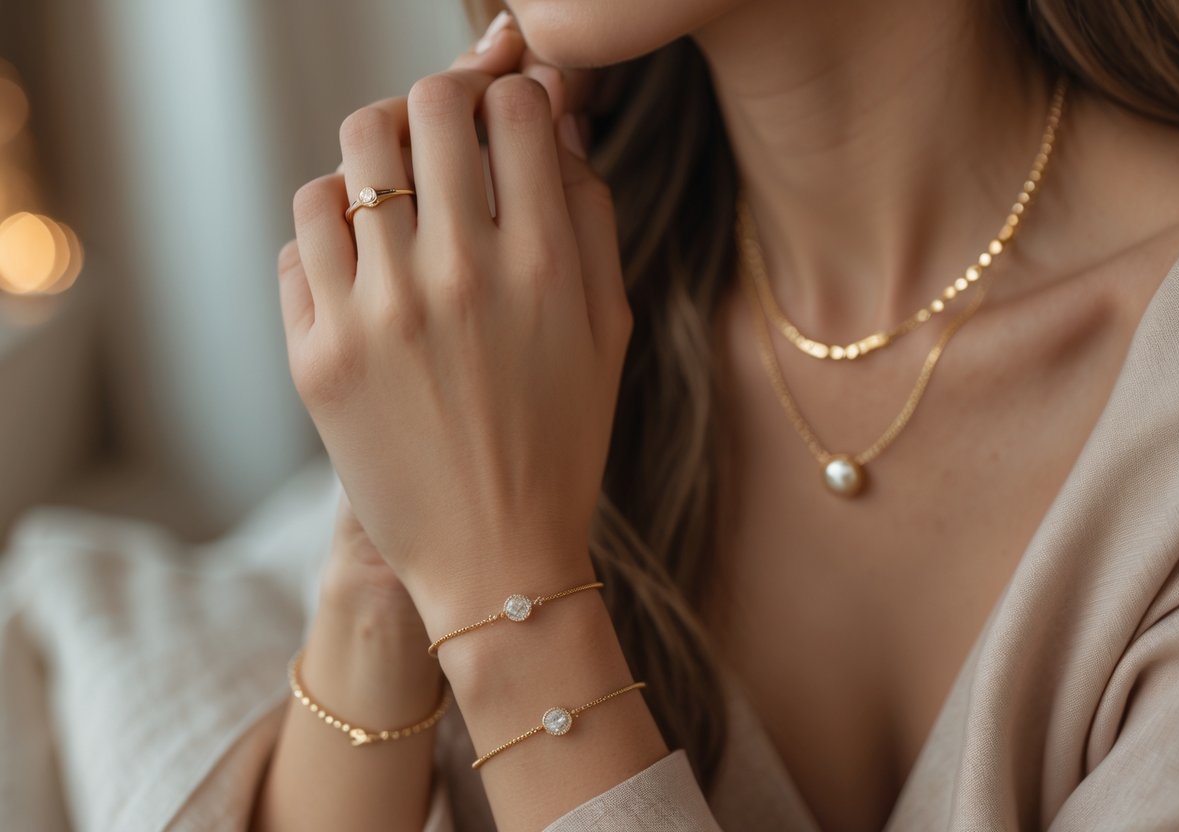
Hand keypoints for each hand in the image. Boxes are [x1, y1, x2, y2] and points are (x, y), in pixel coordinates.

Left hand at [278, 15, 631, 628]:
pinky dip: (329, 225)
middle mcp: (457, 275)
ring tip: (397, 190)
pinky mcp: (317, 353)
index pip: (514, 107)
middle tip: (449, 132)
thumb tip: (554, 124)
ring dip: (378, 156)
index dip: (512, 93)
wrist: (496, 559)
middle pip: (425, 107)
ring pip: (349, 158)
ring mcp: (377, 313)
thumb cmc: (562, 444)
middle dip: (443, 102)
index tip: (506, 116)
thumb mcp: (608, 329)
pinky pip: (300, 236)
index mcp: (543, 265)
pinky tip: (360, 257)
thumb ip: (591, 217)